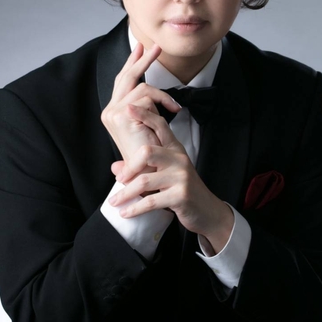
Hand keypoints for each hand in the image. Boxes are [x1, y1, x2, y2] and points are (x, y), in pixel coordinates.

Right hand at [101, 42, 180, 166]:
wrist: (149, 172)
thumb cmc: (151, 152)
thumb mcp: (147, 123)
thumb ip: (145, 105)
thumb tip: (148, 86)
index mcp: (113, 112)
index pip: (121, 82)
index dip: (131, 64)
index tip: (141, 49)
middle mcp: (109, 111)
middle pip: (126, 77)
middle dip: (142, 60)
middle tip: (155, 47)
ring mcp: (113, 113)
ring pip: (142, 87)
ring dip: (162, 95)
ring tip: (173, 107)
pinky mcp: (122, 115)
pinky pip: (148, 97)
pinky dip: (163, 102)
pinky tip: (172, 112)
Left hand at [108, 105, 233, 247]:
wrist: (207, 210)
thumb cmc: (182, 190)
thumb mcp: (164, 175)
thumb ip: (140, 169)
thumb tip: (115, 167)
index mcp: (174, 149)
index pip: (160, 125)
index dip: (144, 115)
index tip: (129, 108)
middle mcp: (178, 158)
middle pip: (147, 151)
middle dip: (130, 167)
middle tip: (119, 179)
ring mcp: (181, 176)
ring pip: (145, 180)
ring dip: (126, 194)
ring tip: (114, 202)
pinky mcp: (181, 195)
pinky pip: (151, 201)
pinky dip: (135, 208)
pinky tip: (125, 213)